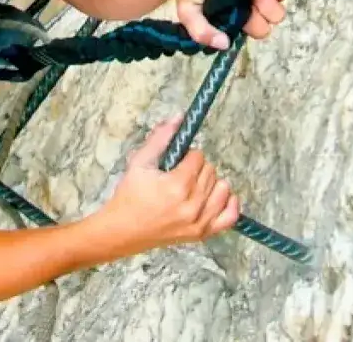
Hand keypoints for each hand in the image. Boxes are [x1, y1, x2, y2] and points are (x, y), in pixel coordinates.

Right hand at [95, 117, 239, 254]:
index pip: (198, 157)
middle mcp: (192, 205)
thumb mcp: (139, 162)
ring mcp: (199, 222)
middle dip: (197, 168)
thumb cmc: (129, 196)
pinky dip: (229, 204)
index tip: (175, 162)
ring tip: (193, 185)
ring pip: (223, 189)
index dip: (187, 155)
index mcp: (177, 185)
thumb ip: (160, 138)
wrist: (122, 230)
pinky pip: (230, 216)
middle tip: (180, 173)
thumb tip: (179, 118)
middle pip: (211, 172)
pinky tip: (217, 196)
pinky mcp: (201, 234)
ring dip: (211, 183)